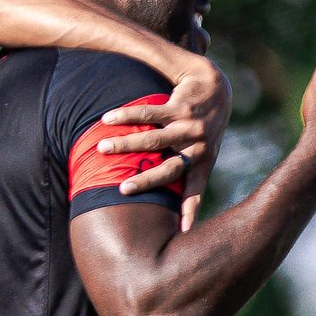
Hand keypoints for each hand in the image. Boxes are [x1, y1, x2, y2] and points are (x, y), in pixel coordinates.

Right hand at [96, 54, 232, 231]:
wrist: (213, 85)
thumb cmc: (200, 124)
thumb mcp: (202, 148)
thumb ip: (184, 168)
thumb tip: (161, 199)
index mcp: (203, 162)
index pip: (195, 191)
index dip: (189, 211)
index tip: (181, 230)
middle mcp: (198, 147)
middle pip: (169, 169)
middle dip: (145, 180)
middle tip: (121, 190)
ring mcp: (190, 126)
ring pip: (154, 140)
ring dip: (125, 144)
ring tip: (101, 148)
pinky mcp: (180, 107)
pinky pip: (149, 113)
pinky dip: (126, 116)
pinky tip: (106, 119)